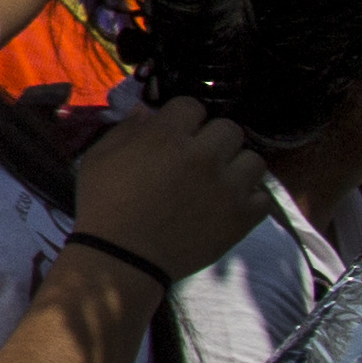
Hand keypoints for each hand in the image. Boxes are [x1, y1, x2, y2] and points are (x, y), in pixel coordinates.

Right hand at [69, 98, 274, 276]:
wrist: (123, 257)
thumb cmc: (103, 204)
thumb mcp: (99, 159)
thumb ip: (126, 130)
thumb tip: (148, 111)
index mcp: (166, 137)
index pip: (192, 106)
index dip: (182, 118)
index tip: (175, 134)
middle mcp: (203, 156)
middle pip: (230, 128)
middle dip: (213, 139)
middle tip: (199, 157)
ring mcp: (228, 187)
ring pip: (253, 160)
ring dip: (236, 167)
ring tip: (220, 181)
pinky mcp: (242, 217)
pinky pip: (262, 197)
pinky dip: (249, 199)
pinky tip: (229, 205)